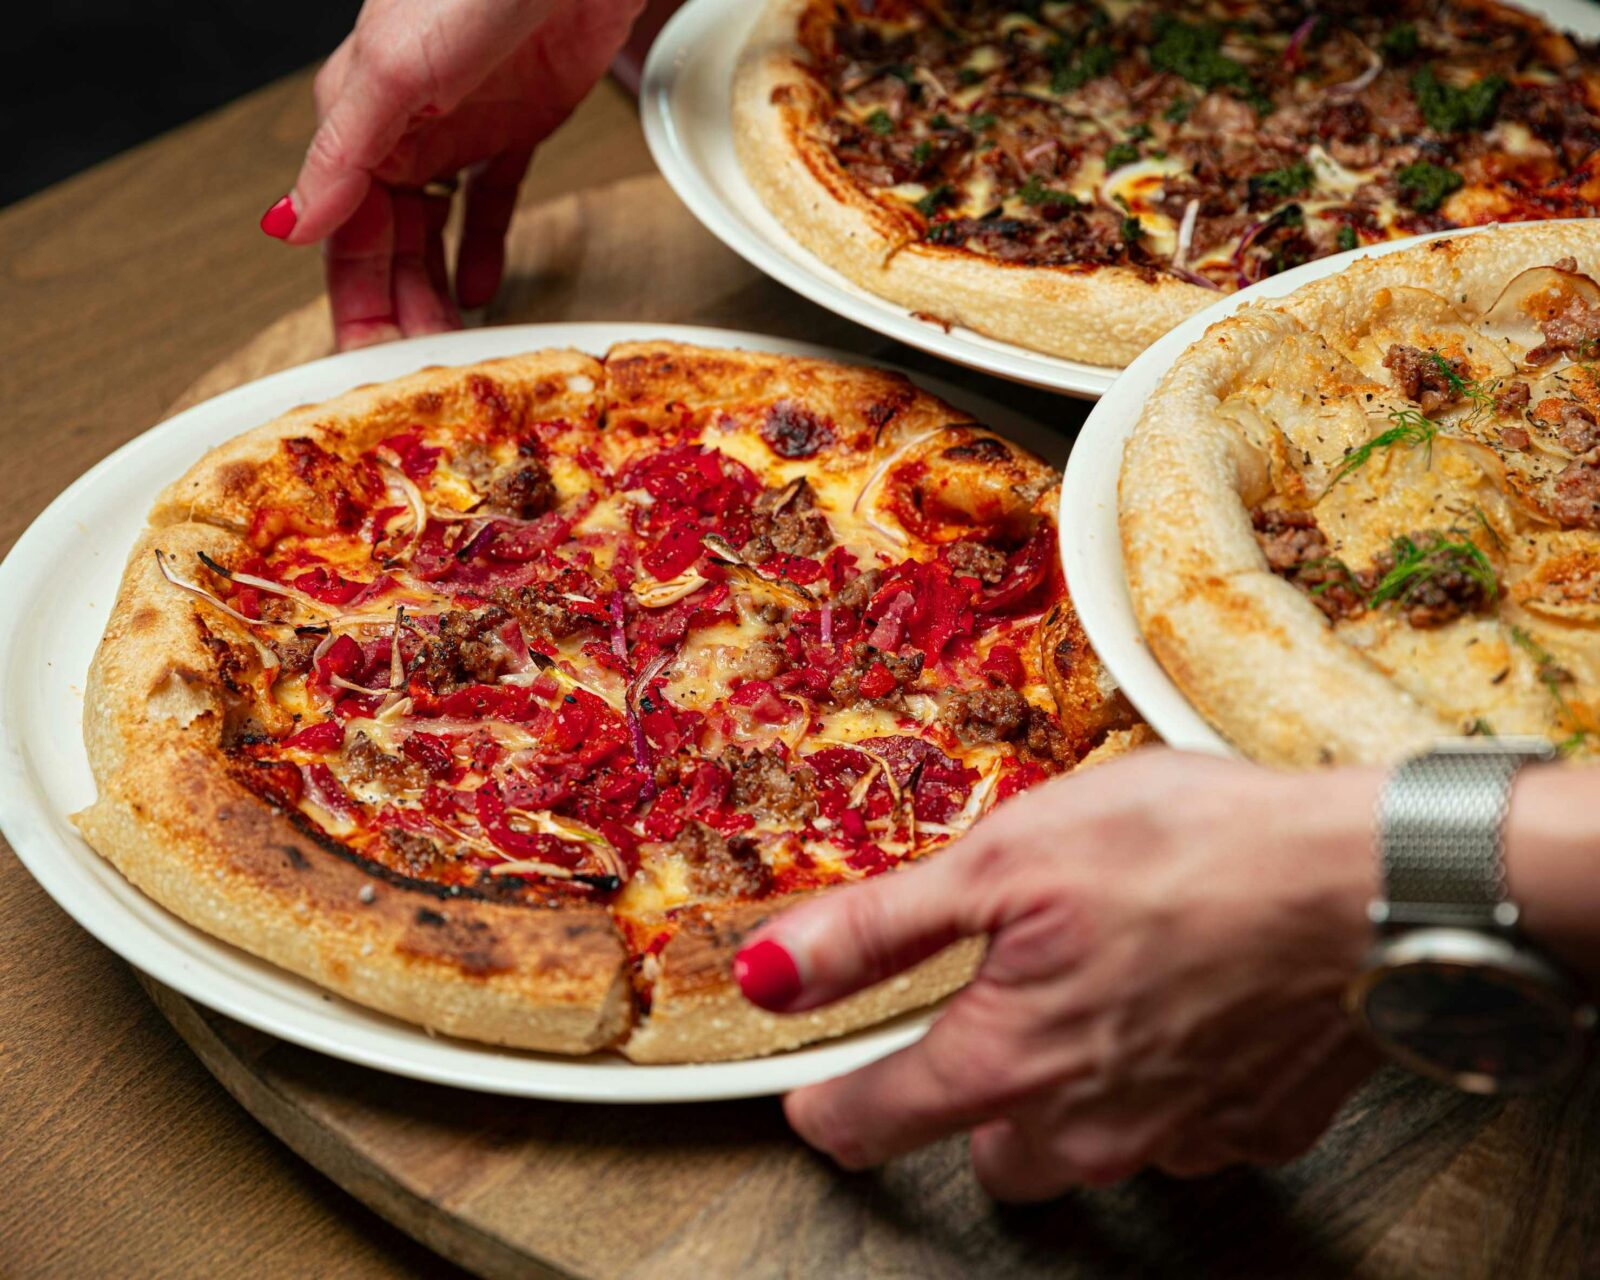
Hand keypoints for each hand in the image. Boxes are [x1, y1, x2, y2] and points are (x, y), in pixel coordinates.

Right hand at [261, 0, 644, 349]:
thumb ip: (344, 154)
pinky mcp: (519, 126)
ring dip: (439, 288)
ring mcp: (462, 130)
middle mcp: (404, 131)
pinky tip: (489, 288)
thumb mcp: (396, 72)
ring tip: (452, 341)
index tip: (364, 361)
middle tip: (414, 370)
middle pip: (389, 244)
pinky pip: (495, 201)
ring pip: (438, 232)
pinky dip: (489, 246)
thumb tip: (290, 226)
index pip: (344, 234)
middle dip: (397, 309)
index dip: (354, 300)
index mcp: (360, 120)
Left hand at [735, 748, 1384, 1198]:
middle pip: (986, 1157)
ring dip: (1069, 1098)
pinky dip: (1163, 1087)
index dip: (827, 1108)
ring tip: (1091, 1004)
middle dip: (968, 1105)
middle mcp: (1085, 1125)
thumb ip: (876, 930)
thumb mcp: (1000, 861)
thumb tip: (773, 973)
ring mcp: (1178, 1136)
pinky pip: (1181, 1134)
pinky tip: (1177, 1012)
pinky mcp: (1257, 1126)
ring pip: (1086, 1153)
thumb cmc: (1189, 851)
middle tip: (984, 1026)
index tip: (809, 1099)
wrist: (1363, 880)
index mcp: (1005, 1062)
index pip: (874, 1119)